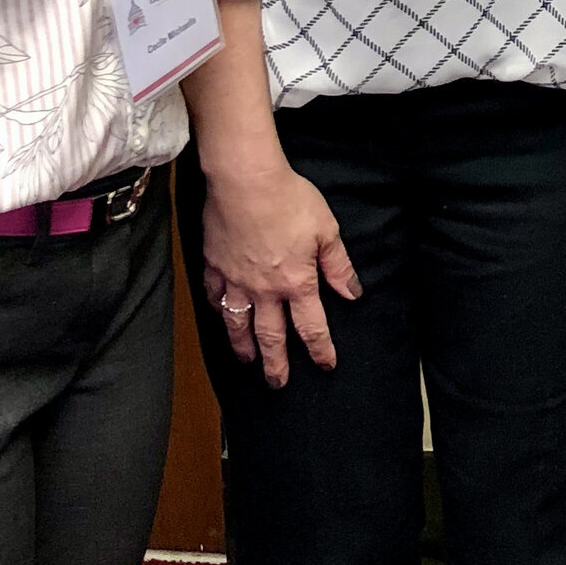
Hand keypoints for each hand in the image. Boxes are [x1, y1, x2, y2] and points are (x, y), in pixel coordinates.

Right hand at [199, 145, 359, 385]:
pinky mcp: (214, 266)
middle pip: (271, 336)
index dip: (320, 348)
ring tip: (247, 362)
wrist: (245, 181)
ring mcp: (235, 280)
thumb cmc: (290, 200)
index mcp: (297, 282)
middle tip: (278, 384)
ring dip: (244, 347)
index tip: (325, 364)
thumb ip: (338, 266)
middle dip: (276, 364)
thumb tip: (352, 293)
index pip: (311, 326)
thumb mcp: (326, 230)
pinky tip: (222, 318)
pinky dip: (218, 312)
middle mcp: (265, 290)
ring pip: (238, 324)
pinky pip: (215, 297)